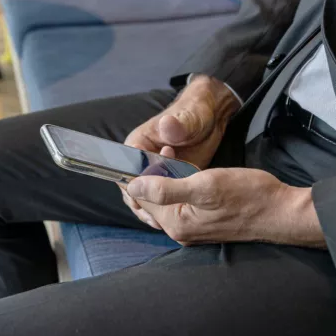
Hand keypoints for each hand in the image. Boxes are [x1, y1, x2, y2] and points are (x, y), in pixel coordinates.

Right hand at [121, 77, 238, 226]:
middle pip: (132, 185)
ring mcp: (154, 170)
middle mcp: (141, 158)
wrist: (211, 116)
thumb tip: (166, 125)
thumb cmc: (196, 112)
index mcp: (138, 142)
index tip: (141, 200)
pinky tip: (172, 219)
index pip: (124, 168)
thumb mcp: (189, 119)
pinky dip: (164, 208)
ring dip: (151, 209)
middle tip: (154, 218)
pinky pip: (160, 196)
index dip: (132, 185)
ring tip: (161, 223)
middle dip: (141, 202)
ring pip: (145, 194)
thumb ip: (178, 125)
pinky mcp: (167, 178)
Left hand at [126, 168, 325, 247]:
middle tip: (163, 150)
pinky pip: (181, 202)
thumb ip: (165, 189)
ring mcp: (193, 228)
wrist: (282, 211)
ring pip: (166, 199)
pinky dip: (179, 184)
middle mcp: (180, 230)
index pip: (141, 197)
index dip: (139, 172)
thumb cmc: (248, 195)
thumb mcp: (204, 186)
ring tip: (173, 155)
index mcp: (176, 223)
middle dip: (151, 174)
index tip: (145, 151)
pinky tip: (187, 170)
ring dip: (165, 177)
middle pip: (151, 200)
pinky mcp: (204, 222)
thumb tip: (132, 188)